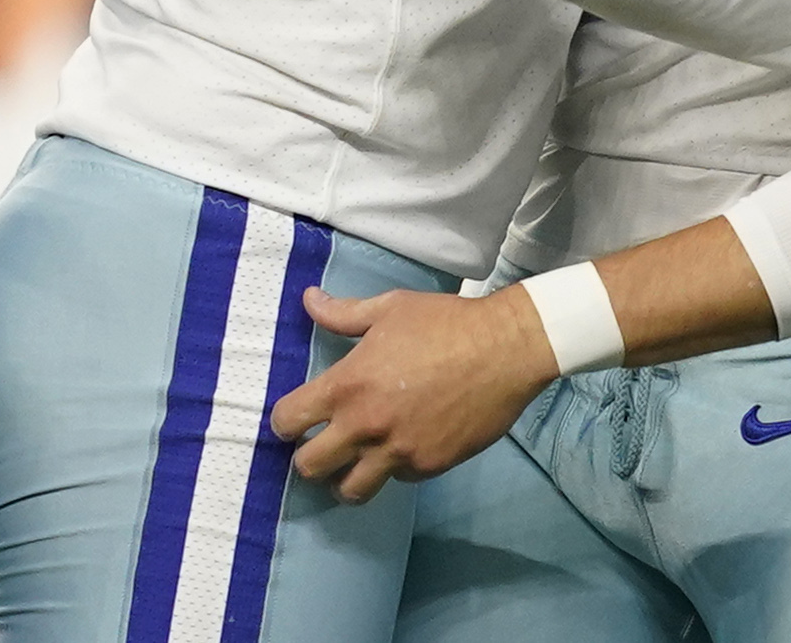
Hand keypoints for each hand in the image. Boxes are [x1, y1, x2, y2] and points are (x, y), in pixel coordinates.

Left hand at [270, 281, 556, 503]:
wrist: (506, 348)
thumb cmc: (446, 322)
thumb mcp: (390, 308)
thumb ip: (342, 313)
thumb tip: (307, 299)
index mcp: (348, 385)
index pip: (288, 421)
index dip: (284, 421)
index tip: (294, 419)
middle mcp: (365, 425)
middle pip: (309, 467)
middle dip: (309, 457)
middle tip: (322, 444)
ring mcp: (398, 451)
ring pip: (350, 490)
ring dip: (345, 477)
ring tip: (354, 462)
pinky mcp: (429, 465)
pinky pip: (396, 479)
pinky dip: (393, 468)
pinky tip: (403, 446)